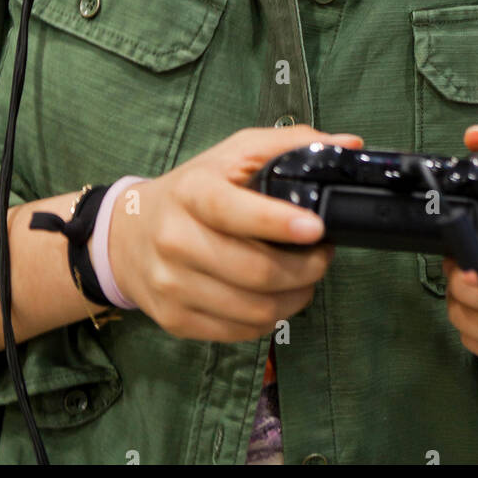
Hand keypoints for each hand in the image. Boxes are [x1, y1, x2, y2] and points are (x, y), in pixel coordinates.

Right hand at [109, 125, 363, 342]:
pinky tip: (276, 297)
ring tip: (305, 278)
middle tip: (323, 254)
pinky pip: (240, 332)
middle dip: (306, 268)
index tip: (316, 228)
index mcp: (192, 192)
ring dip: (295, 298)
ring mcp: (172, 284)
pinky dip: (270, 319)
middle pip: (254, 271)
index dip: (277, 222)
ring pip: (254, 309)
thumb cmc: (193, 190)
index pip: (232, 211)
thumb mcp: (234, 154)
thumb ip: (290, 145)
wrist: (128, 233)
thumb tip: (349, 145)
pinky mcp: (176, 320)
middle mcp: (175, 239)